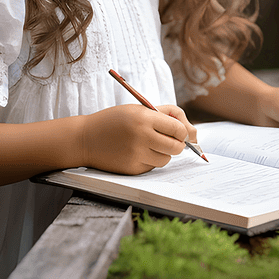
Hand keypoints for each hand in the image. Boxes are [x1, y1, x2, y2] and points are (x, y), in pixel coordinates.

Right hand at [78, 103, 198, 174]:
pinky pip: (152, 167)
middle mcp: (141, 137)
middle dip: (177, 144)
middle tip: (169, 140)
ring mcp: (136, 155)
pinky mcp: (132, 169)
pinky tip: (135, 153)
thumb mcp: (139, 109)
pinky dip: (149, 160)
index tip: (177, 131)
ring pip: (166, 159)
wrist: (85, 138)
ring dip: (163, 153)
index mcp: (145, 118)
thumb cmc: (115, 120)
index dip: (182, 131)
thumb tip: (192, 132)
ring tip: (149, 144)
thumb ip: (167, 114)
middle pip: (177, 147)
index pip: (178, 129)